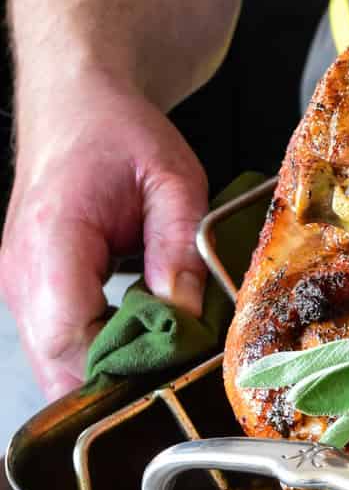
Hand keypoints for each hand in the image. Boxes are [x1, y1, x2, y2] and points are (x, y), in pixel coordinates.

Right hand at [0, 78, 208, 397]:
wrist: (75, 104)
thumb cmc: (118, 132)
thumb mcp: (173, 180)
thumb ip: (180, 249)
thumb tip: (187, 318)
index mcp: (51, 241)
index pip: (69, 339)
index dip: (119, 373)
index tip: (170, 380)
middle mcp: (21, 274)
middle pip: (58, 366)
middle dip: (120, 385)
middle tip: (177, 382)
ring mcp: (19, 288)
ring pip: (57, 364)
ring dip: (111, 373)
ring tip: (164, 361)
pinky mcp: (30, 293)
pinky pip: (61, 345)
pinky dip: (101, 354)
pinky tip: (143, 342)